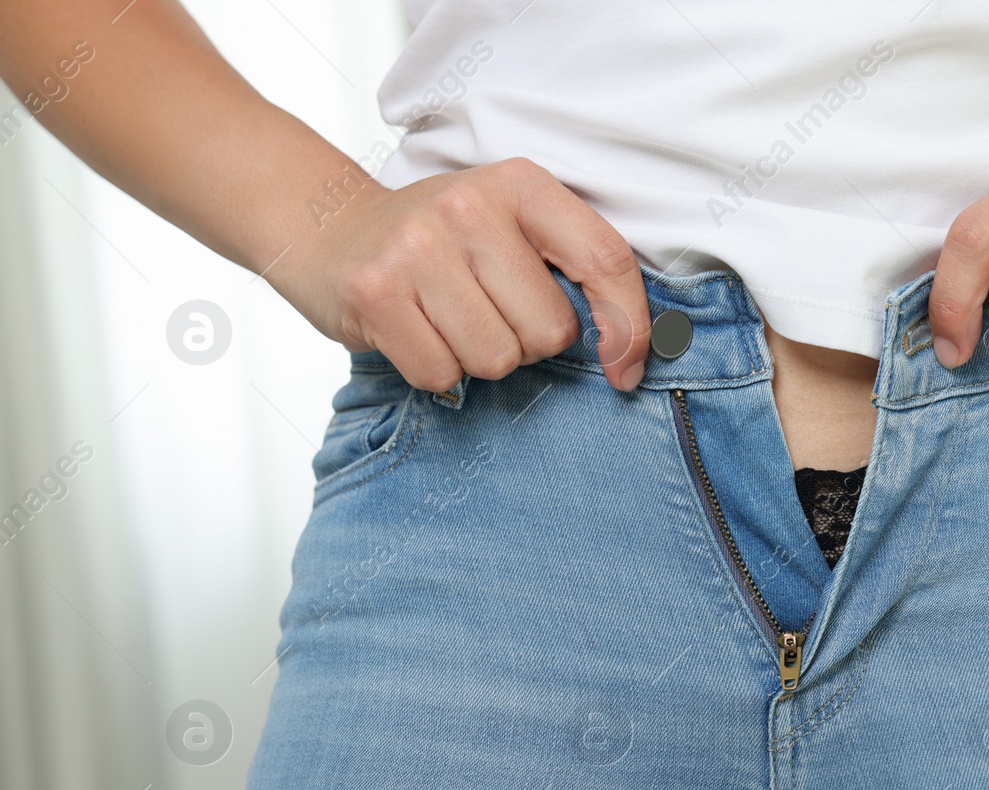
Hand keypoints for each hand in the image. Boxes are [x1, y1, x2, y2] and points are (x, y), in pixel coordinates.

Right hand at [272, 157, 651, 391]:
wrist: (328, 227)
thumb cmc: (440, 241)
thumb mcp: (510, 224)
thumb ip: (571, 269)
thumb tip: (629, 357)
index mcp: (521, 185)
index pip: (605, 258)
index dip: (630, 326)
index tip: (624, 368)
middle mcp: (471, 208)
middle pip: (549, 331)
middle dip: (527, 342)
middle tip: (487, 311)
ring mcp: (418, 248)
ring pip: (497, 360)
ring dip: (479, 358)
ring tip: (449, 319)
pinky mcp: (376, 293)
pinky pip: (443, 374)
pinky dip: (435, 370)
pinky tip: (416, 332)